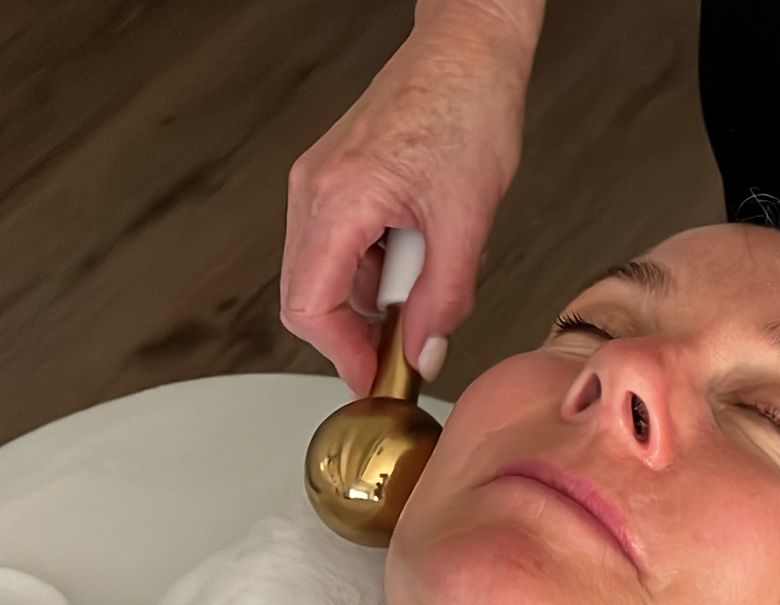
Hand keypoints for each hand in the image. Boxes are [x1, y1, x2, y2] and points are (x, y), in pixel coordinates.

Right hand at [281, 17, 528, 391]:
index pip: (309, 307)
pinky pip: (345, 242)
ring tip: (432, 266)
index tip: (376, 378)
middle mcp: (314, 189)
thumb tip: (425, 353)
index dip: (342, 354)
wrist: (470, 49)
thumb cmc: (468, 106)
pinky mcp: (337, 176)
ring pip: (330, 271)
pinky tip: (422, 241)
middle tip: (410, 342)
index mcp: (337, 199)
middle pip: (309, 294)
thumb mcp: (467, 220)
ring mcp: (320, 181)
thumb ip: (445, 298)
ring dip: (377, 292)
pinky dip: (380, 261)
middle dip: (359, 328)